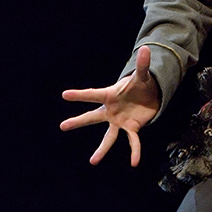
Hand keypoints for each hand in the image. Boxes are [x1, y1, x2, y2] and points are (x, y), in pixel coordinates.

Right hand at [60, 45, 161, 165]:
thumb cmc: (140, 85)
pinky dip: (135, 151)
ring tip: (93, 161)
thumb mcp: (142, 75)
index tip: (64, 94)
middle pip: (93, 116)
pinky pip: (133, 141)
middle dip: (79, 121)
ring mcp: (119, 121)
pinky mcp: (132, 128)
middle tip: (63, 126)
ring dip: (102, 149)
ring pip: (109, 137)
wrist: (149, 97)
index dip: (80, 95)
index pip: (93, 94)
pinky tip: (135, 162)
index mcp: (110, 95)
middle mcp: (111, 110)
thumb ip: (143, 65)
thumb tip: (146, 48)